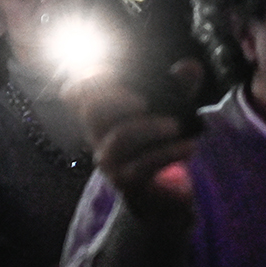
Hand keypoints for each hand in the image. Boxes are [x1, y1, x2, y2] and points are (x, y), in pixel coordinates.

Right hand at [64, 61, 202, 227]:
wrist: (161, 201)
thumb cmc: (158, 150)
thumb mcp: (169, 115)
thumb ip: (178, 90)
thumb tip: (190, 65)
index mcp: (102, 117)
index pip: (75, 93)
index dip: (87, 78)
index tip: (112, 70)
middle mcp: (99, 137)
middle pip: (91, 109)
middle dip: (115, 98)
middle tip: (144, 101)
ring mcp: (110, 161)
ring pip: (118, 138)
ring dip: (149, 128)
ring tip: (177, 125)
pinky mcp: (128, 183)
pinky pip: (144, 164)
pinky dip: (169, 152)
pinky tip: (190, 145)